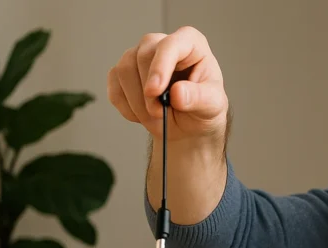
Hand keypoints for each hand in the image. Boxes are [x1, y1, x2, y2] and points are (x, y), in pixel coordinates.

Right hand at [108, 26, 228, 142]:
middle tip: (160, 114)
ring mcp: (139, 55)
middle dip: (148, 92)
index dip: (160, 67)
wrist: (189, 125)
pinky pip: (115, 87)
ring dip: (137, 102)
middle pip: (142, 56)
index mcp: (190, 43)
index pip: (170, 45)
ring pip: (124, 71)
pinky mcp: (123, 72)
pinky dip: (127, 108)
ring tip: (156, 116)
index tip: (155, 91)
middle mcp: (162, 44)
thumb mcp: (212, 106)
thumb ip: (198, 98)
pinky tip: (143, 115)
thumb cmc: (203, 108)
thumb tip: (177, 93)